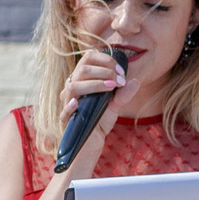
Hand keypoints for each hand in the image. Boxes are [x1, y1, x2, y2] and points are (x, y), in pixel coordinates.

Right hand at [55, 43, 128, 175]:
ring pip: (73, 86)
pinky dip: (70, 105)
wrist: (92, 141)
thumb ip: (124, 94)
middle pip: (82, 69)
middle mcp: (73, 87)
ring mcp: (68, 102)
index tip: (121, 71)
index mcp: (83, 79)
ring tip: (110, 87)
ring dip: (93, 84)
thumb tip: (135, 81)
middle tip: (119, 80)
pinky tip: (77, 103)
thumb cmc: (100, 119)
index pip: (89, 58)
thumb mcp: (115, 105)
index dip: (106, 60)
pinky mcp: (66, 119)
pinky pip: (64, 110)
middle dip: (104, 71)